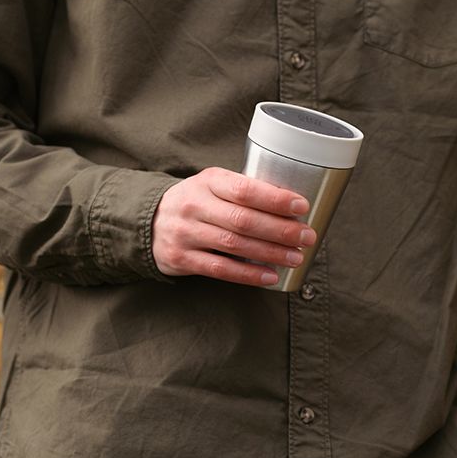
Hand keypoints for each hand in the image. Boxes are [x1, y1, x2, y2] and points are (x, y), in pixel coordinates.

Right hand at [152, 167, 316, 286]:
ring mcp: (186, 233)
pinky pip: (221, 269)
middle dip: (280, 230)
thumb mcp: (214, 185)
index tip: (301, 206)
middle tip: (306, 237)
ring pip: (235, 245)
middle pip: (244, 220)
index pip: (244, 189)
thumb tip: (291, 206)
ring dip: (270, 253)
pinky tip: (271, 275)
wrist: (150, 221)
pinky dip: (249, 274)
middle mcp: (195, 205)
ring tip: (296, 257)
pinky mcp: (182, 258)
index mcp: (208, 181)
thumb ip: (243, 191)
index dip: (275, 199)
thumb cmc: (196, 201)